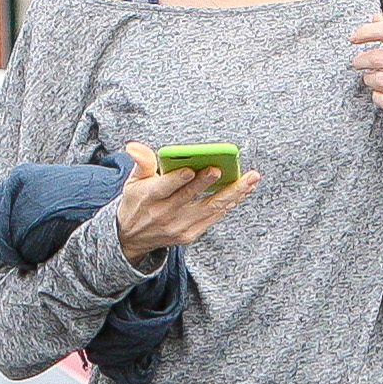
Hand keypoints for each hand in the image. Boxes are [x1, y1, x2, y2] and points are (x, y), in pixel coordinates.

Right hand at [111, 141, 257, 262]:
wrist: (132, 237)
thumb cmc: (137, 201)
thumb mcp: (133, 181)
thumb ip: (141, 161)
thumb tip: (134, 146)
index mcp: (149, 197)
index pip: (164, 187)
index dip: (178, 179)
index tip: (191, 169)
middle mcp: (165, 214)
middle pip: (191, 196)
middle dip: (207, 182)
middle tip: (222, 168)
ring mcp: (179, 226)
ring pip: (211, 208)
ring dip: (233, 193)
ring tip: (250, 179)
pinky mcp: (190, 234)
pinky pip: (215, 217)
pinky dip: (230, 203)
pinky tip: (243, 190)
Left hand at [351, 19, 382, 153]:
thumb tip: (377, 18)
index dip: (368, 31)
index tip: (355, 37)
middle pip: (380, 57)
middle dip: (361, 60)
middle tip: (358, 63)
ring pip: (380, 79)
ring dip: (370, 81)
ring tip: (371, 80)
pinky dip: (379, 98)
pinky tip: (382, 96)